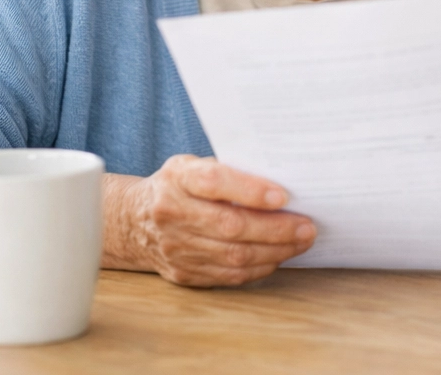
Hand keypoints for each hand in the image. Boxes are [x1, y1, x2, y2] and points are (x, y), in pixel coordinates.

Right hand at [102, 155, 315, 286]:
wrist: (133, 221)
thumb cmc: (179, 186)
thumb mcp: (194, 165)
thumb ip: (228, 170)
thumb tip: (281, 180)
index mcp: (178, 179)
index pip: (214, 183)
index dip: (250, 190)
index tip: (283, 195)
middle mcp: (172, 213)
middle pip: (230, 226)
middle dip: (276, 229)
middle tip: (307, 227)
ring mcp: (175, 247)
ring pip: (232, 256)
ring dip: (274, 251)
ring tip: (301, 242)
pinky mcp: (183, 273)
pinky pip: (227, 275)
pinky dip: (258, 268)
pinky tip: (277, 257)